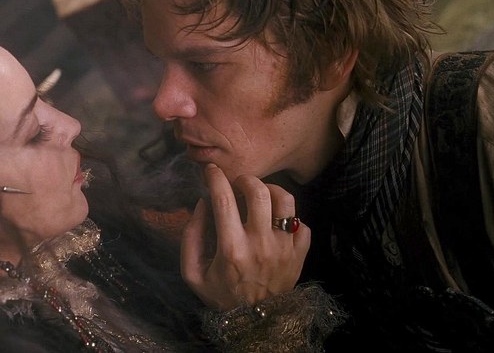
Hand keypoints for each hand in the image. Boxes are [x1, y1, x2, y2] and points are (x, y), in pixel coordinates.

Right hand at [180, 163, 309, 309]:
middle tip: (237, 183)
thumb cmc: (220, 295)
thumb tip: (202, 203)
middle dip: (245, 179)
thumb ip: (191, 237)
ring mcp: (284, 249)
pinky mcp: (299, 255)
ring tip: (261, 194)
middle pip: (259, 192)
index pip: (223, 199)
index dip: (215, 178)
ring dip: (271, 190)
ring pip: (286, 201)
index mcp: (231, 249)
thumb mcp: (192, 273)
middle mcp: (260, 245)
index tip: (211, 171)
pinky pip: (302, 224)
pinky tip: (276, 221)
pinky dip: (290, 217)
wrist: (254, 322)